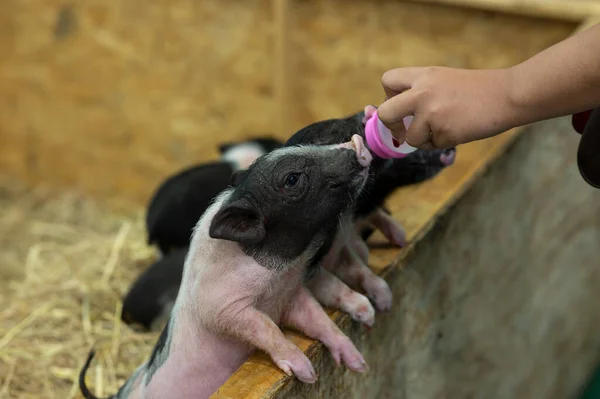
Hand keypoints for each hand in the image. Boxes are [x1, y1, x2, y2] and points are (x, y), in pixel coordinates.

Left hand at [376, 66, 517, 148]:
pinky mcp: (444, 132)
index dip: (388, 97)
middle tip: (403, 131)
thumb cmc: (479, 89)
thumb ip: (421, 91)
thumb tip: (400, 113)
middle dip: (391, 127)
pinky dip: (444, 143)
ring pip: (411, 138)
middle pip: (386, 113)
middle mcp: (422, 93)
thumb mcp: (444, 79)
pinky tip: (459, 130)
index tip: (399, 106)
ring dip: (424, 140)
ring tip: (445, 128)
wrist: (508, 95)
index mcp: (423, 75)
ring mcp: (432, 113)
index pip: (387, 80)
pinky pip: (433, 146)